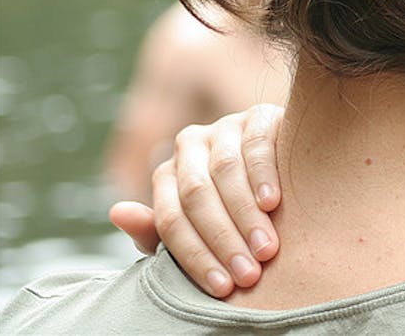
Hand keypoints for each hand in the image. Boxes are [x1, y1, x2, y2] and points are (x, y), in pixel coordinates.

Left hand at [108, 104, 283, 296]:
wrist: (288, 171)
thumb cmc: (238, 211)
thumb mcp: (199, 227)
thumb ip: (159, 230)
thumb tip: (117, 212)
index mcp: (168, 173)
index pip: (170, 217)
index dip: (194, 255)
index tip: (222, 287)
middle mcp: (190, 144)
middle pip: (196, 194)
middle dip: (222, 238)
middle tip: (248, 274)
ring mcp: (225, 126)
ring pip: (225, 170)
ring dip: (245, 214)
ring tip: (265, 249)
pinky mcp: (259, 116)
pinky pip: (256, 145)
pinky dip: (263, 175)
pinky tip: (272, 203)